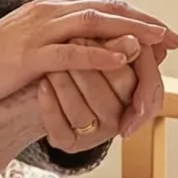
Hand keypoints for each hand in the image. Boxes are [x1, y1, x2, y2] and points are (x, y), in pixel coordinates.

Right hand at [0, 0, 177, 115]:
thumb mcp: (37, 43)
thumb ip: (66, 40)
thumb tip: (98, 47)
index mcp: (56, 5)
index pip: (108, 6)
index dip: (140, 18)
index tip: (166, 33)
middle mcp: (52, 9)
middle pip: (109, 10)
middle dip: (146, 23)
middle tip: (175, 38)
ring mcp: (41, 29)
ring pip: (96, 25)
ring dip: (132, 33)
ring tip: (159, 44)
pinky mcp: (31, 54)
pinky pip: (72, 52)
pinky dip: (100, 55)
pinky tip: (123, 61)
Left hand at [37, 42, 164, 150]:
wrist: (50, 87)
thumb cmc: (87, 64)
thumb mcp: (106, 54)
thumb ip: (118, 50)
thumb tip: (134, 39)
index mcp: (134, 102)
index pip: (128, 83)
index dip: (111, 59)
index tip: (98, 34)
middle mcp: (115, 122)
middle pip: (104, 99)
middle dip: (88, 68)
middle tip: (73, 40)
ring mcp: (91, 136)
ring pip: (80, 113)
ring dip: (66, 85)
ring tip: (54, 62)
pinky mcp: (67, 143)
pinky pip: (59, 127)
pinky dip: (50, 104)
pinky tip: (43, 84)